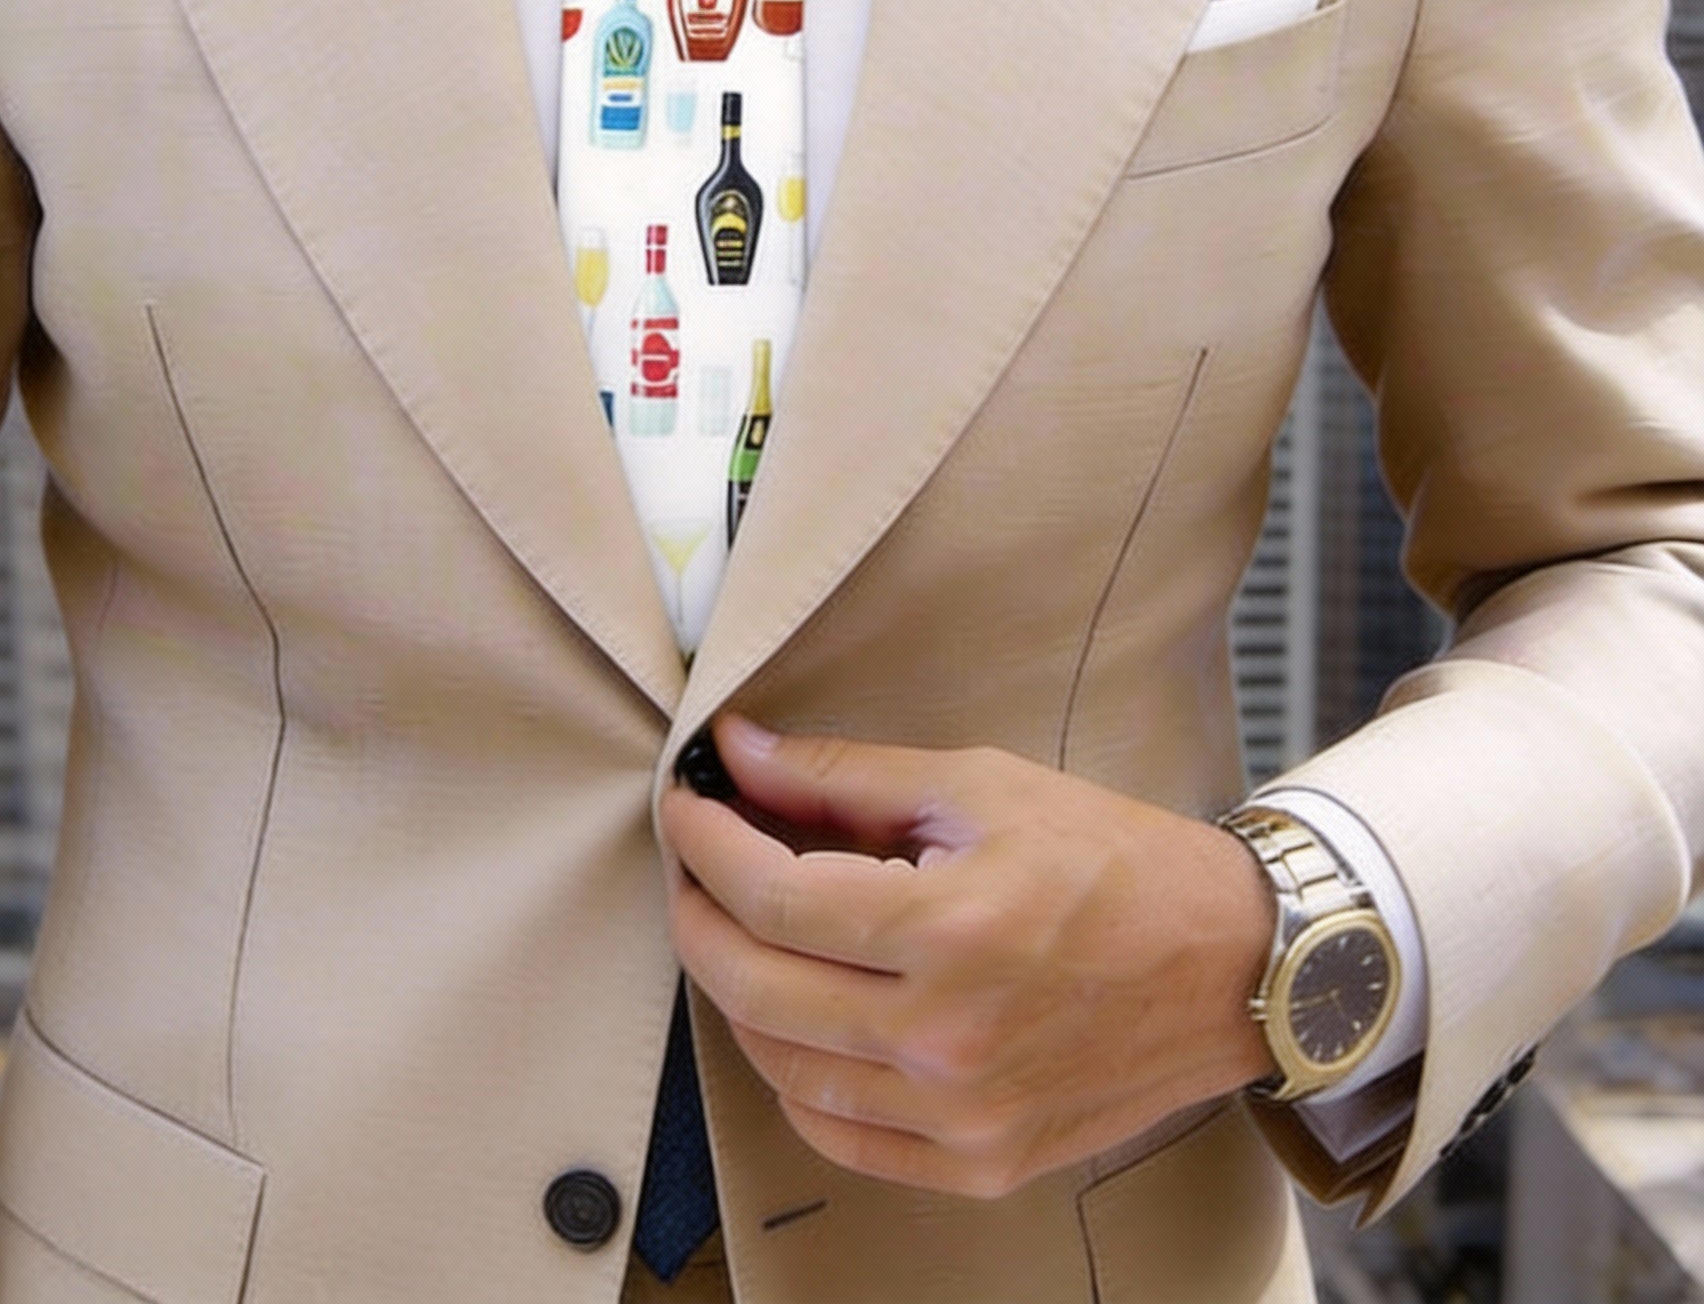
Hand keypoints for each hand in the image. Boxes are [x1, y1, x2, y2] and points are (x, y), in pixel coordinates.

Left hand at [660, 716, 1277, 1199]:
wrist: (1228, 964)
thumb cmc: (1112, 860)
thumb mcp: (979, 787)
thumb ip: (844, 776)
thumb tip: (738, 752)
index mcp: (951, 930)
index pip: (771, 898)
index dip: (705, 845)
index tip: (686, 806)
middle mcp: (948, 1038)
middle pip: (754, 986)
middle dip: (697, 913)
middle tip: (693, 864)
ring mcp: (962, 1115)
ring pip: (780, 1065)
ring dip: (736, 990)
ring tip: (740, 928)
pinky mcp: (980, 1161)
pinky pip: (836, 1133)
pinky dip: (791, 1074)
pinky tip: (795, 1014)